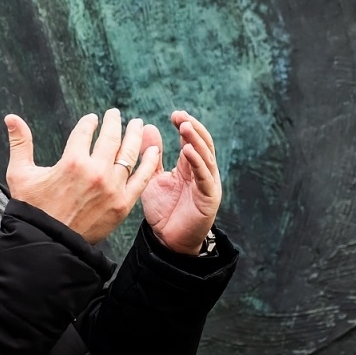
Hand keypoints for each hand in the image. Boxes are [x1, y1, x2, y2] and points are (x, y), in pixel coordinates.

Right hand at [5, 109, 161, 244]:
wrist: (47, 244)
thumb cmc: (32, 209)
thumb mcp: (20, 173)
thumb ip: (20, 143)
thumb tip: (10, 117)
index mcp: (72, 162)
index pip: (85, 132)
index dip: (89, 123)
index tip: (92, 119)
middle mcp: (95, 172)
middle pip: (110, 138)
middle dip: (114, 123)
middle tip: (115, 114)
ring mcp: (112, 188)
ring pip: (128, 154)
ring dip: (134, 136)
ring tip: (137, 124)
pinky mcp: (123, 204)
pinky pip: (141, 178)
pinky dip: (149, 162)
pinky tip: (154, 149)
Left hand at [140, 111, 220, 254]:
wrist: (168, 240)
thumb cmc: (163, 209)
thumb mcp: (153, 177)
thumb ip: (151, 156)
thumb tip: (147, 127)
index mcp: (190, 167)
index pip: (192, 140)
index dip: (185, 126)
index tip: (174, 114)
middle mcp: (202, 172)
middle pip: (202, 144)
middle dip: (192, 128)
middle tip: (180, 116)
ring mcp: (207, 184)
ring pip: (206, 157)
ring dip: (196, 141)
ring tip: (185, 127)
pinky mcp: (208, 197)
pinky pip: (204, 177)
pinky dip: (197, 163)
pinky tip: (188, 151)